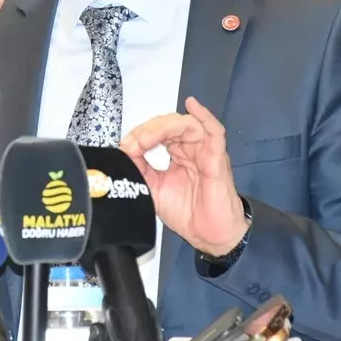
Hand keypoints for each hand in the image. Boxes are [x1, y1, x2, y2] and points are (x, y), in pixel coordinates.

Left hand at [119, 96, 249, 256]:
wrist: (207, 235)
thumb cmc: (186, 212)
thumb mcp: (153, 187)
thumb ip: (140, 168)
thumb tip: (124, 151)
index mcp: (176, 152)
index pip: (157, 132)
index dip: (139, 134)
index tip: (125, 146)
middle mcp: (190, 148)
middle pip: (169, 124)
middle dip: (147, 130)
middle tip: (133, 144)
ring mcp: (204, 151)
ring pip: (185, 125)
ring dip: (163, 127)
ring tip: (146, 140)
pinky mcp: (217, 158)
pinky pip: (214, 131)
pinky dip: (205, 116)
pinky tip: (193, 106)